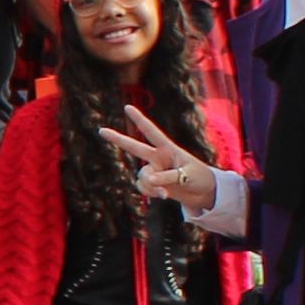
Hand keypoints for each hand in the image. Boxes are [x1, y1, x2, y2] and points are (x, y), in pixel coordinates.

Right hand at [102, 115, 221, 220]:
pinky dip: (151, 193)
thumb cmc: (200, 178)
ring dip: (151, 186)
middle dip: (117, 139)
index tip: (127, 107)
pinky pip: (144, 187)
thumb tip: (149, 180)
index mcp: (168, 149)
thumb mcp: (187, 175)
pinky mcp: (154, 184)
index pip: (152, 132)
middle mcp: (158, 158)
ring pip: (142, 176)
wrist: (204, 194)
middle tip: (101, 130)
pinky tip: (163, 196)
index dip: (139, 120)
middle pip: (134, 147)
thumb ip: (167, 177)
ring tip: (165, 193)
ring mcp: (155, 171)